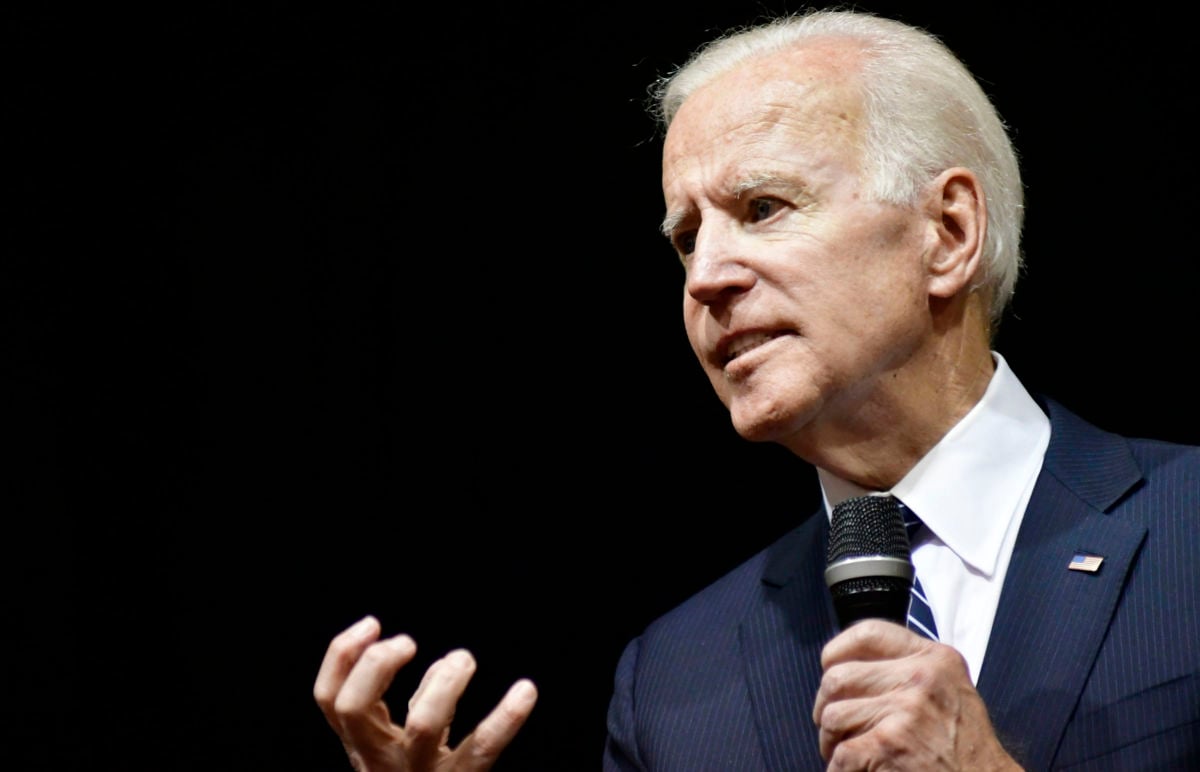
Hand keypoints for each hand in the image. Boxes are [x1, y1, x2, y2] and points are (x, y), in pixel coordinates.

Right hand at [314, 615, 537, 771]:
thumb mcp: (403, 747)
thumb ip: (416, 704)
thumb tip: (446, 662)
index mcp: (363, 746)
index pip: (329, 698)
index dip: (342, 656)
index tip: (373, 623)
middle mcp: (381, 762)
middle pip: (354, 709)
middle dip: (376, 665)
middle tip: (408, 642)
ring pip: (421, 727)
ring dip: (442, 682)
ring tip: (463, 659)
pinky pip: (482, 749)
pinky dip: (506, 718)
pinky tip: (526, 690)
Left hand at [812, 620, 1020, 770]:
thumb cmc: (965, 752)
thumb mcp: (950, 692)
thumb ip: (909, 670)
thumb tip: (849, 664)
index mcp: (936, 660)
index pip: (868, 633)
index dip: (837, 651)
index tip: (831, 669)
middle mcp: (922, 678)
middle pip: (838, 677)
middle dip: (827, 707)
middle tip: (838, 730)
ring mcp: (906, 712)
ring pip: (832, 716)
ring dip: (831, 742)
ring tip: (850, 755)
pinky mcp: (890, 746)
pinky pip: (840, 754)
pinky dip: (840, 769)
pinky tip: (860, 771)